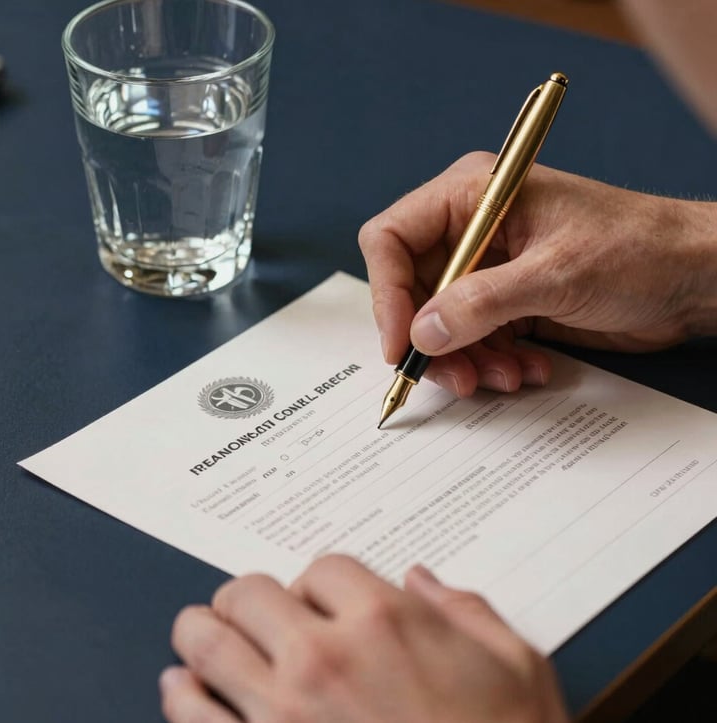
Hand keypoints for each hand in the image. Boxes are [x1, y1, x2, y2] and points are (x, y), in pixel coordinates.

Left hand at [159, 555, 568, 722]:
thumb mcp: (517, 667)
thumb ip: (466, 610)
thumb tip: (423, 580)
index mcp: (386, 623)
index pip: (324, 567)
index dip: (321, 581)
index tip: (320, 597)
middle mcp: (325, 658)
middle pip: (251, 592)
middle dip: (252, 597)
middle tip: (253, 608)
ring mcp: (285, 714)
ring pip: (208, 643)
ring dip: (201, 630)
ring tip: (201, 631)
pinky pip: (193, 717)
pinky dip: (180, 694)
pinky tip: (182, 686)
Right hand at [359, 152, 716, 396]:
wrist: (693, 278)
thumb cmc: (638, 250)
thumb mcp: (555, 274)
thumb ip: (481, 303)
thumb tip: (422, 332)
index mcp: (472, 195)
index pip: (392, 238)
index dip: (388, 294)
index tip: (402, 344)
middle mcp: (473, 229)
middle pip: (413, 290)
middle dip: (433, 339)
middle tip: (457, 377)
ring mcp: (490, 268)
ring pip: (442, 323)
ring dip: (466, 359)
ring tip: (507, 376)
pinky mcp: (508, 301)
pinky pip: (474, 338)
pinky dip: (492, 362)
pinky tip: (529, 368)